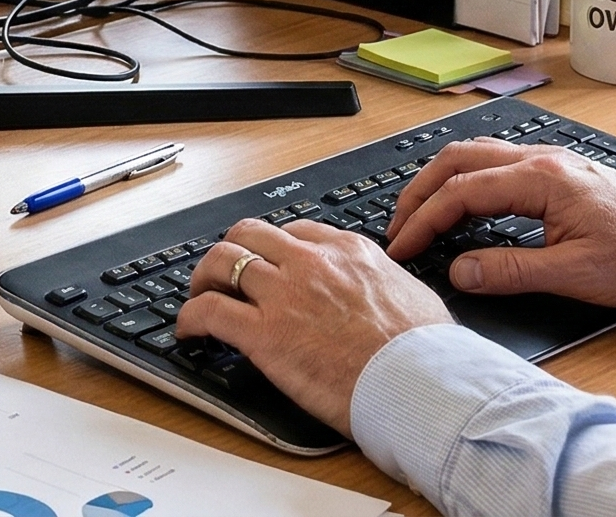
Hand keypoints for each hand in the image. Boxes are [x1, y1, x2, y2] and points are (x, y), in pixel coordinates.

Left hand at [175, 218, 451, 434]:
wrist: (421, 384)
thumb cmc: (427, 352)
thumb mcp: (411, 294)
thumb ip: (385, 284)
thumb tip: (385, 292)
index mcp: (348, 251)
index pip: (295, 231)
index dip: (273, 248)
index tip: (268, 264)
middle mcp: (310, 263)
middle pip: (250, 234)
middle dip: (232, 250)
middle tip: (224, 274)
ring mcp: (284, 295)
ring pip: (221, 261)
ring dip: (204, 278)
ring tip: (199, 296)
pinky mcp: (264, 334)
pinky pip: (209, 311)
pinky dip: (189, 317)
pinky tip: (188, 330)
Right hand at [386, 137, 615, 305]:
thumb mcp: (576, 273)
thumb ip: (511, 271)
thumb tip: (461, 272)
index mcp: (541, 178)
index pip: (462, 192)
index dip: (424, 220)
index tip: (403, 247)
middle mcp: (540, 159)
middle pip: (458, 159)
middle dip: (419, 192)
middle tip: (397, 228)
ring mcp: (549, 161)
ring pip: (475, 155)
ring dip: (440, 181)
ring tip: (419, 214)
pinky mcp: (557, 172)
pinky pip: (495, 163)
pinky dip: (465, 180)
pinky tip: (462, 204)